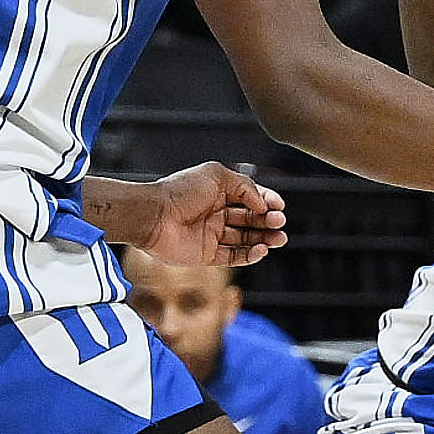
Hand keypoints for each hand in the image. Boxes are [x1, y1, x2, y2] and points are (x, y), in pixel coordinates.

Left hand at [141, 163, 288, 267]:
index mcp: (217, 193)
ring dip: (263, 239)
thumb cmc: (180, 191)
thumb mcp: (217, 176)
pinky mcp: (206, 255)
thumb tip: (262, 203)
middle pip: (249, 220)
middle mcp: (215, 214)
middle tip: (279, 223)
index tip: (279, 206)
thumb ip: (245, 186)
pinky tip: (261, 250)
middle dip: (267, 221)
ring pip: (244, 239)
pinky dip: (250, 255)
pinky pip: (233, 257)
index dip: (266, 201)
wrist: (154, 216)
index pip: (249, 198)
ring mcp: (211, 235)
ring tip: (279, 239)